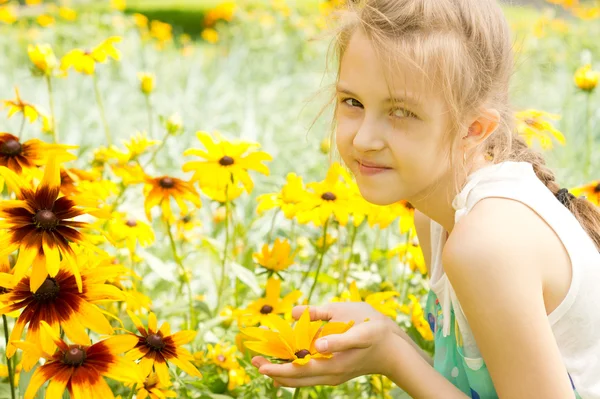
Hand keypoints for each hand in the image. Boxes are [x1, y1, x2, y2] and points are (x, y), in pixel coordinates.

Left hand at [251, 302, 398, 387]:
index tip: (260, 364)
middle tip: (255, 361)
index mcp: (332, 364)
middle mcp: (330, 374)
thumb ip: (335, 335)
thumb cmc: (377, 334)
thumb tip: (314, 339)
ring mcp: (332, 375)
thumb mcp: (358, 329)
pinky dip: (295, 371)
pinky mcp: (335, 371)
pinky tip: (288, 362)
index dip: (277, 368)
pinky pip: (309, 376)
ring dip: (282, 372)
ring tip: (265, 364)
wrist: (396, 350)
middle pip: (295, 379)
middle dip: (273, 371)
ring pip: (302, 380)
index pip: (297, 371)